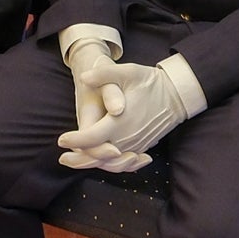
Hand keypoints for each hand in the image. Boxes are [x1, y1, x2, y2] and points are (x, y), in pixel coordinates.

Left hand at [55, 56, 194, 170]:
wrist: (178, 96)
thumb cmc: (151, 82)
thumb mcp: (128, 72)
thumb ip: (105, 74)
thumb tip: (84, 77)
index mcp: (120, 121)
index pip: (92, 138)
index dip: (76, 140)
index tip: (61, 140)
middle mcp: (127, 138)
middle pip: (99, 157)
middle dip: (79, 159)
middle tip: (63, 158)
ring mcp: (136, 144)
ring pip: (111, 163)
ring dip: (93, 164)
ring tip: (78, 161)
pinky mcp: (142, 147)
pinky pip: (123, 163)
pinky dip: (110, 165)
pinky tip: (101, 162)